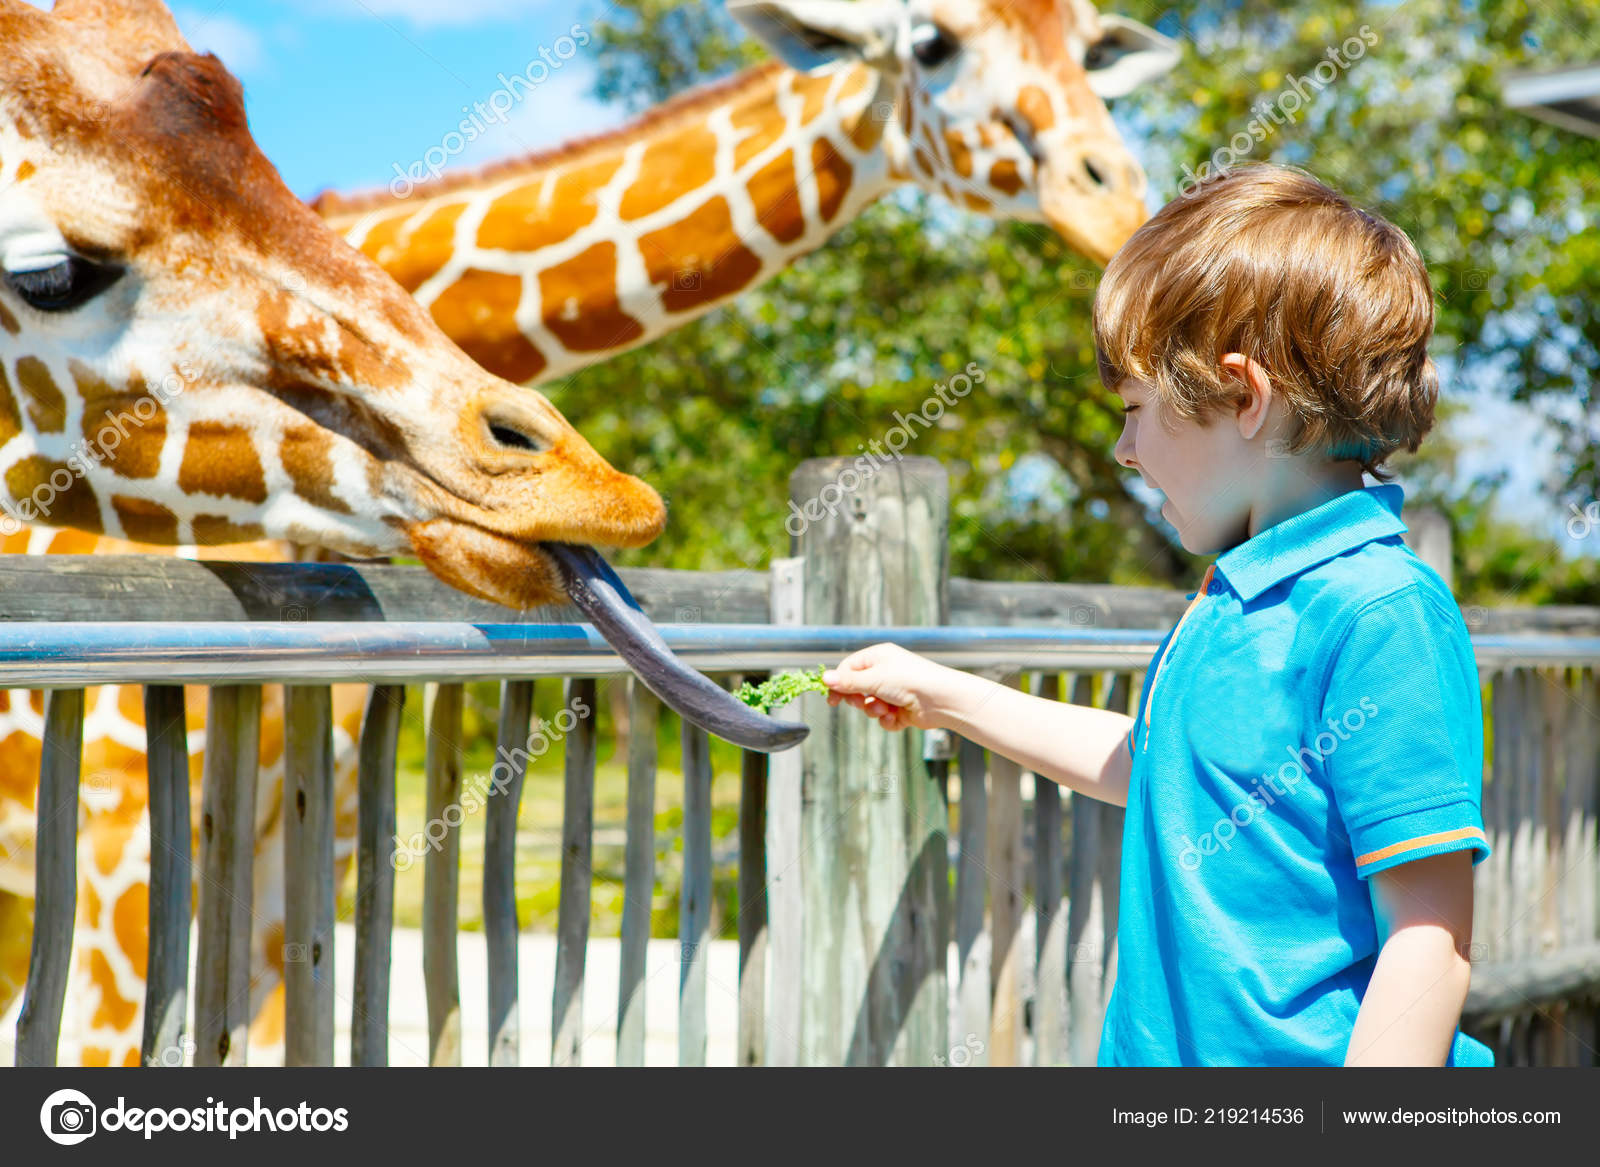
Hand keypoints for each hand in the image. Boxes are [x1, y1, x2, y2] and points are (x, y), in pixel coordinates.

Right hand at [821, 642, 966, 732]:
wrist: (941, 699)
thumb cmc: (909, 680)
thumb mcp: (873, 678)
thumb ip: (848, 681)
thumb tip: (824, 678)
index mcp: (878, 657)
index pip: (849, 668)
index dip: (839, 683)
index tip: (832, 699)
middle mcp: (885, 673)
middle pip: (857, 689)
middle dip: (859, 699)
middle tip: (863, 702)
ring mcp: (893, 692)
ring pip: (870, 706)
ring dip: (875, 710)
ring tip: (886, 709)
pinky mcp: (901, 709)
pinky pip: (883, 718)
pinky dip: (887, 720)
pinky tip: (897, 717)